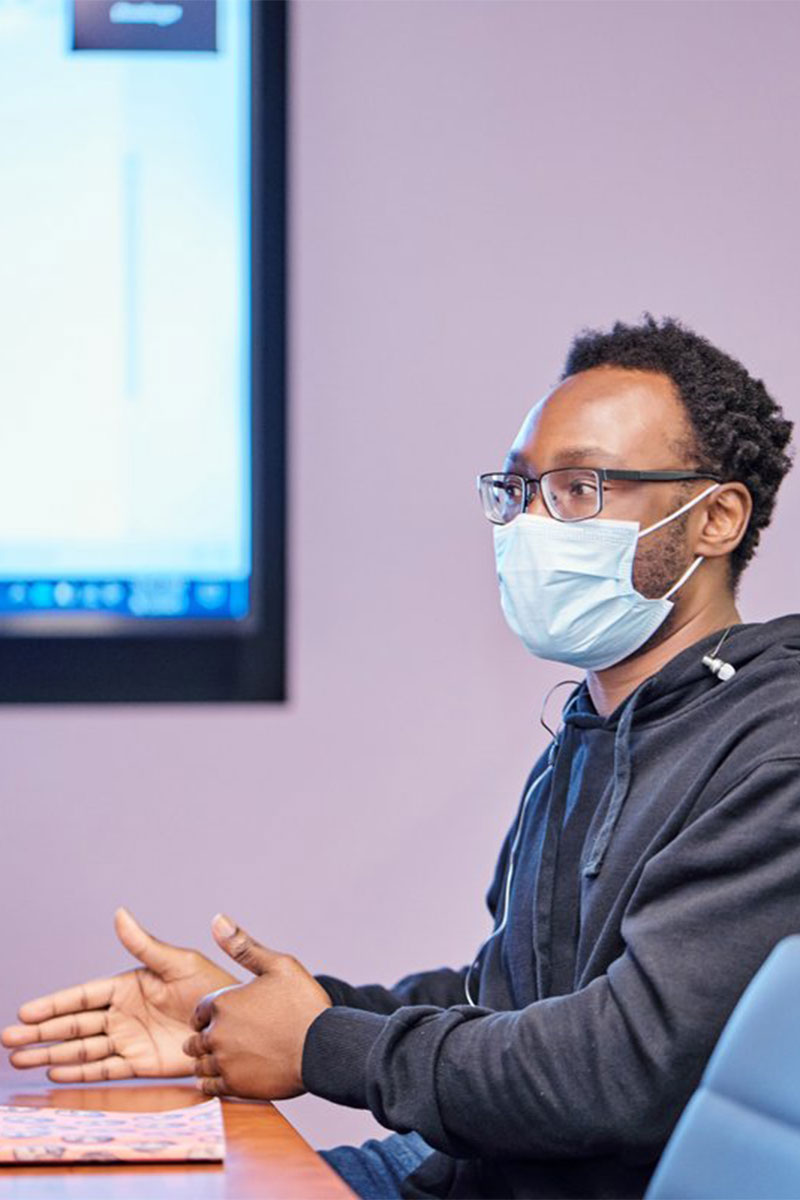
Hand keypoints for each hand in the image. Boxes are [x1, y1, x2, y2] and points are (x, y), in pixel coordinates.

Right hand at [1, 908, 237, 1082]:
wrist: (232, 1024)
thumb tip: (119, 913)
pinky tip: (55, 1074)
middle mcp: (122, 1013)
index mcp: (128, 985)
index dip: (54, 1004)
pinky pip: (104, 1069)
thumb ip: (144, 944)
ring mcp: (128, 1039)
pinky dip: (79, 1072)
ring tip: (19, 1058)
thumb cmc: (210, 986)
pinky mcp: (139, 1064)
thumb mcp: (177, 962)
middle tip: (7, 1039)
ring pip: (82, 1049)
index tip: (26, 1011)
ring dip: (51, 1054)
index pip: (82, 996)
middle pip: (74, 1025)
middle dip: (41, 1033)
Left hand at [183, 915, 331, 1100]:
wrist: (324, 1048)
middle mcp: (217, 1033)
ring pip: (200, 1064)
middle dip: (206, 1037)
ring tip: (231, 1057)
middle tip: (229, 1038)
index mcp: (223, 1003)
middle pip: (195, 1039)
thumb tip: (217, 919)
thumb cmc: (304, 1004)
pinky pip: (209, 1087)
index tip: (227, 1016)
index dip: (211, 1013)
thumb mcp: (278, 965)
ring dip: (209, 1060)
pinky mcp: (235, 1086)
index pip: (200, 1010)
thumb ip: (242, 945)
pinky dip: (214, 1082)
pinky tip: (232, 1074)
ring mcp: (225, 1062)